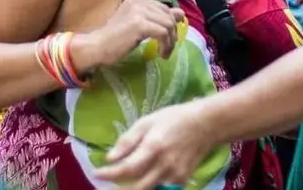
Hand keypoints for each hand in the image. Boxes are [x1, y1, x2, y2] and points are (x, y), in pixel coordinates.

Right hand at [84, 0, 184, 68]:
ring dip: (170, 41)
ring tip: (164, 53)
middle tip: (167, 48)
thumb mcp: (138, 25)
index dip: (170, 25)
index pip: (163, 8)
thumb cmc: (114, 39)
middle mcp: (138, 1)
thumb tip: (181, 13)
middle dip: (172, 34)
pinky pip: (163, 33)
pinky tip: (161, 54)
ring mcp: (138, 11)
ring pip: (168, 24)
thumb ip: (157, 17)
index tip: (167, 40)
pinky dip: (166, 45)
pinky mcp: (139, 24)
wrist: (96, 46)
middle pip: (168, 16)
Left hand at [94, 102, 213, 188]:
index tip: (96, 173)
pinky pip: (162, 188)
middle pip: (137, 188)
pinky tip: (146, 177)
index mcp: (153, 147)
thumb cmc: (173, 119)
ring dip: (135, 188)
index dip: (109, 174)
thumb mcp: (147, 122)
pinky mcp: (182, 180)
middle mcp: (164, 165)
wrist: (205, 125)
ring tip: (125, 182)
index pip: (127, 168)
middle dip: (120, 189)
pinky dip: (151, 186)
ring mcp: (175, 175)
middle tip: (108, 184)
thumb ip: (128, 140)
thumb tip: (109, 158)